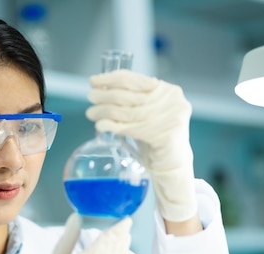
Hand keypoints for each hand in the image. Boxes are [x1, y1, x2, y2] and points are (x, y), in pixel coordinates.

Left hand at [86, 69, 196, 221]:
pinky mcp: (166, 135)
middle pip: (129, 95)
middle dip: (106, 95)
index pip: (134, 79)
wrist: (171, 164)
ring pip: (128, 112)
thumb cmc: (155, 138)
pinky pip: (132, 129)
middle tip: (90, 97)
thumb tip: (100, 90)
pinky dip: (113, 127)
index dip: (111, 79)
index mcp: (167, 90)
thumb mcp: (146, 113)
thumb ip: (131, 101)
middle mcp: (172, 101)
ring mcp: (172, 118)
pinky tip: (101, 126)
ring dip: (105, 111)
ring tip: (91, 113)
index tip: (94, 81)